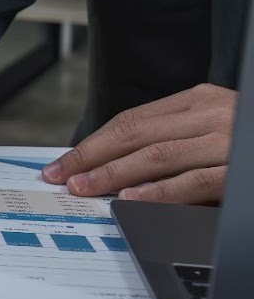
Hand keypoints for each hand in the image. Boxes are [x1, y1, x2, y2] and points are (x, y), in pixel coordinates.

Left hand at [43, 84, 235, 203]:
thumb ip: (170, 140)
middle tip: (63, 178)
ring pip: (158, 156)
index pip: (131, 120)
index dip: (92, 143)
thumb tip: (110, 165)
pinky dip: (160, 191)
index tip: (62, 163)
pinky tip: (133, 198)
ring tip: (86, 189)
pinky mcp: (240, 168)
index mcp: (198, 99)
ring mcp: (227, 140)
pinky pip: (194, 181)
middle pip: (137, 135)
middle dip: (93, 158)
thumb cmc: (244, 140)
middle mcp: (212, 113)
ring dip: (115, 174)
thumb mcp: (209, 128)